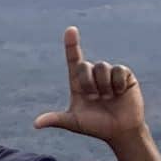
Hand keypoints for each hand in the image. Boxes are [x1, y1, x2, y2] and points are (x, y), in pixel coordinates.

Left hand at [35, 26, 146, 144]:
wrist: (120, 131)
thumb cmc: (95, 126)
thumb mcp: (74, 122)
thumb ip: (56, 120)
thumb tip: (35, 124)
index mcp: (78, 82)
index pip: (74, 59)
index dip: (71, 44)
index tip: (71, 30)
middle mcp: (93, 75)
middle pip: (85, 66)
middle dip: (88, 83)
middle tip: (95, 98)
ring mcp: (109, 74)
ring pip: (102, 66)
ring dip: (104, 85)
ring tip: (108, 98)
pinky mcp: (125, 75)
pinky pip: (119, 70)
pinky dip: (118, 84)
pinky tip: (121, 93)